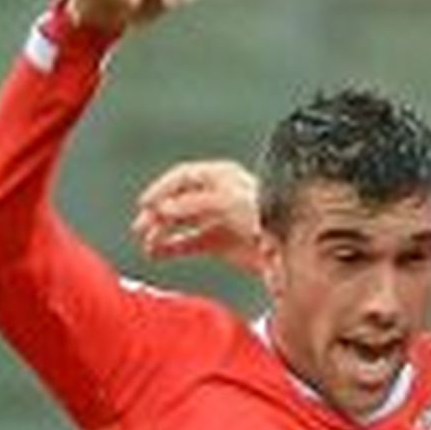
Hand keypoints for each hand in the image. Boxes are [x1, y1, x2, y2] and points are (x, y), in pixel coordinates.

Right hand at [132, 157, 262, 269]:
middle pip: (178, 200)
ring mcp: (218, 219)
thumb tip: (163, 209)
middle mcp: (218, 195)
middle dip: (158, 213)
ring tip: (147, 244)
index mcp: (221, 176)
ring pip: (180, 223)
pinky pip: (188, 242)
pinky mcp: (220, 242)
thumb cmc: (266, 216)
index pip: (183, 177)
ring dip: (161, 232)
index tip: (146, 204)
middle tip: (141, 227)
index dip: (162, 189)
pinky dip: (172, 247)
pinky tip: (157, 253)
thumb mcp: (227, 202)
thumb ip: (193, 204)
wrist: (290, 248)